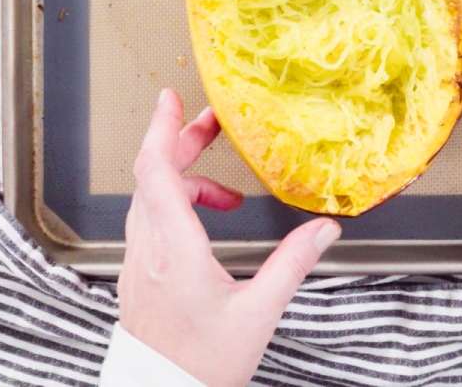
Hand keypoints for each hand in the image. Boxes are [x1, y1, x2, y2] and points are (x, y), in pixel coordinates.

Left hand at [117, 89, 340, 385]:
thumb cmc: (201, 366)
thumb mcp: (259, 313)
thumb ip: (292, 264)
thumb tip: (323, 229)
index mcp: (175, 251)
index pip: (157, 171)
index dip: (163, 129)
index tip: (172, 100)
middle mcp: (148, 251)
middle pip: (152, 176)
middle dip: (181, 143)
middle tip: (210, 124)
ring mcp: (138, 264)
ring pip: (149, 200)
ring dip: (182, 180)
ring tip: (225, 194)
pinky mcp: (138, 278)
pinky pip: (149, 224)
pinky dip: (175, 209)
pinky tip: (204, 227)